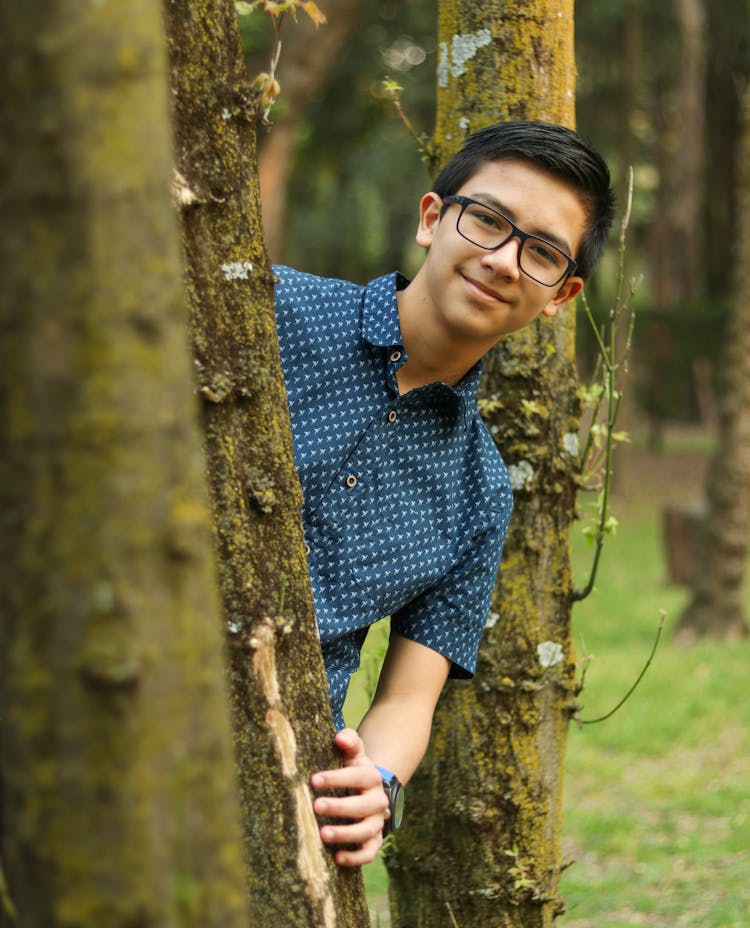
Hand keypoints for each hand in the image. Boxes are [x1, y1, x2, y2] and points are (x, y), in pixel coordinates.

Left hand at [311, 728, 388, 866]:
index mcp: (372, 777)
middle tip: (316, 806)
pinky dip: (356, 858)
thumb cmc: (352, 769)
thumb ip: (349, 741)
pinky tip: (337, 857)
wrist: (367, 791)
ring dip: (345, 834)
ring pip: (366, 831)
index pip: (358, 776)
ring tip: (323, 835)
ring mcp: (377, 822)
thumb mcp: (352, 754)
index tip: (314, 780)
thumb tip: (340, 738)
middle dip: (339, 807)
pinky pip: (369, 852)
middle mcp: (377, 801)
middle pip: (363, 806)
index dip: (337, 778)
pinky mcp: (373, 841)